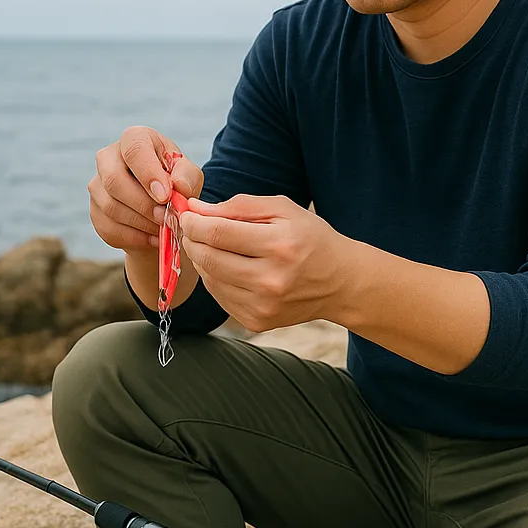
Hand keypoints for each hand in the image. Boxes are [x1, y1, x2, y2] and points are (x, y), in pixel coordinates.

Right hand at [90, 125, 203, 253]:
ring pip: (111, 207)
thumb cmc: (175, 182)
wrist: (162, 207)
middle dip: (143, 204)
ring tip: (164, 228)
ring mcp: (97, 184)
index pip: (134, 149)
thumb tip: (178, 187)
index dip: (148, 173)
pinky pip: (109, 228)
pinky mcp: (95, 211)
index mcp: (134, 139)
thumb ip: (186, 177)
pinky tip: (154, 238)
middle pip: (114, 180)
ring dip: (141, 223)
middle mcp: (108, 157)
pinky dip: (135, 238)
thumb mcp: (189, 175)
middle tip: (166, 218)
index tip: (165, 196)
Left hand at [179, 194, 349, 331]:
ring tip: (211, 245)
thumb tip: (196, 209)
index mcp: (279, 245)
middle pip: (209, 258)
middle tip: (192, 228)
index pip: (218, 233)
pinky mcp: (257, 322)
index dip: (194, 222)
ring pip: (210, 279)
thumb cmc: (311, 238)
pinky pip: (219, 297)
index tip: (187, 214)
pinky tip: (227, 266)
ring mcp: (263, 305)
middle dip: (192, 239)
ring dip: (201, 259)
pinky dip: (215, 278)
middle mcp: (271, 280)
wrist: (340, 282)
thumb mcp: (283, 209)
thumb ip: (239, 206)